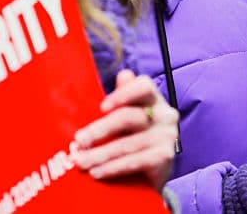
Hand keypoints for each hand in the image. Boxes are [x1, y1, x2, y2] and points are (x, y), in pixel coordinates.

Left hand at [72, 69, 177, 190]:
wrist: (154, 170)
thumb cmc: (135, 135)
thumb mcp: (128, 115)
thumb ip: (123, 96)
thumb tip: (123, 75)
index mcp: (153, 98)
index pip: (143, 86)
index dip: (123, 93)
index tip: (101, 107)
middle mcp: (165, 113)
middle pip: (129, 117)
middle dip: (99, 130)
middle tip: (79, 140)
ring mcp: (167, 135)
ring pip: (128, 143)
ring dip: (101, 154)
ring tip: (81, 162)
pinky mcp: (165, 156)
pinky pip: (135, 161)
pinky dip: (113, 168)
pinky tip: (98, 172)